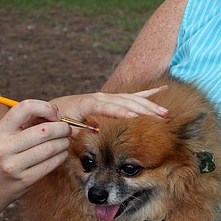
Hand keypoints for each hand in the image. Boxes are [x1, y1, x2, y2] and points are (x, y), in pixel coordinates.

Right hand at [0, 99, 70, 210]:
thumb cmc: (0, 157)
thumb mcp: (4, 136)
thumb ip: (25, 123)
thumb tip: (54, 113)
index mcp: (0, 130)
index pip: (26, 107)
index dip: (46, 108)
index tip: (54, 115)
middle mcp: (5, 146)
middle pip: (45, 130)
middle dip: (62, 128)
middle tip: (66, 129)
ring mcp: (14, 165)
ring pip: (51, 148)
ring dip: (64, 143)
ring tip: (64, 142)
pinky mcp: (25, 180)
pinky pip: (51, 164)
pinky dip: (61, 156)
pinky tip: (61, 154)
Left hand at [50, 88, 168, 123]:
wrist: (55, 111)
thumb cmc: (60, 123)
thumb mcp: (65, 129)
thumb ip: (77, 130)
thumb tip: (92, 131)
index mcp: (88, 104)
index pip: (107, 107)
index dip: (120, 112)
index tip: (134, 117)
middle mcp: (100, 97)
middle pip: (125, 101)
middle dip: (144, 109)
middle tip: (160, 117)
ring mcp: (107, 96)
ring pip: (132, 99)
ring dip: (150, 105)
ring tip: (164, 113)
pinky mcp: (111, 98)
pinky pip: (132, 95)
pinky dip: (147, 93)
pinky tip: (162, 89)